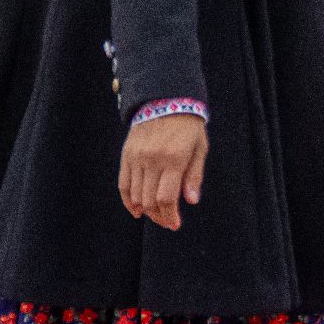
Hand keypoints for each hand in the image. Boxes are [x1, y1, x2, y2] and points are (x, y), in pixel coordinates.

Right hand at [119, 113, 207, 230]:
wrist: (166, 99)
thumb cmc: (188, 125)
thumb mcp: (200, 147)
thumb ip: (194, 175)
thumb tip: (191, 201)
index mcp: (174, 159)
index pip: (167, 198)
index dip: (170, 216)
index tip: (175, 224)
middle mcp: (153, 159)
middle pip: (150, 200)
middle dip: (159, 217)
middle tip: (168, 222)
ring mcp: (137, 157)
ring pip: (136, 195)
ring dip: (146, 211)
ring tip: (156, 216)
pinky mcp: (127, 155)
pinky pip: (124, 184)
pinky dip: (128, 201)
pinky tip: (137, 210)